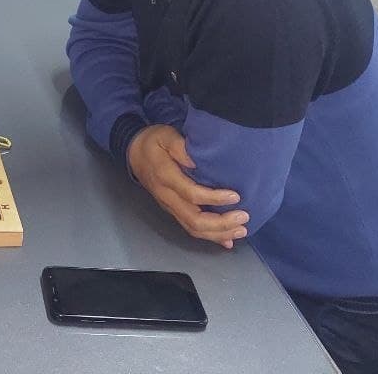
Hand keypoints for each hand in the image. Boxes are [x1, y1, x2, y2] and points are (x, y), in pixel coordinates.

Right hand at [126, 124, 248, 248]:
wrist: (133, 153)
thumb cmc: (152, 142)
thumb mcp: (165, 135)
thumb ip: (180, 146)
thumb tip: (196, 160)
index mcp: (165, 176)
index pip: (191, 194)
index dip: (214, 198)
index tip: (235, 196)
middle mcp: (167, 196)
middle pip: (194, 219)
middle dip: (221, 223)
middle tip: (244, 218)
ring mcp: (169, 206)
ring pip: (193, 228)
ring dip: (218, 233)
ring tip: (240, 230)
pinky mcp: (172, 210)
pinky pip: (190, 228)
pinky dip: (210, 237)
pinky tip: (226, 241)